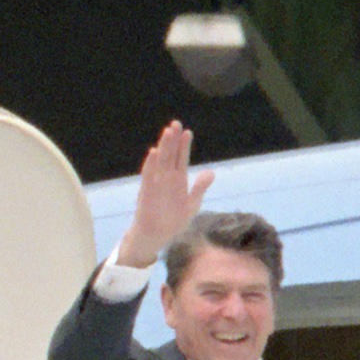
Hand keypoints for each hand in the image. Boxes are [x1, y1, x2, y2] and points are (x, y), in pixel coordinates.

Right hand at [112, 121, 212, 269]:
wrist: (157, 236)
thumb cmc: (173, 221)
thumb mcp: (192, 204)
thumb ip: (200, 188)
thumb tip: (211, 172)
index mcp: (178, 180)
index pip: (181, 158)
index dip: (184, 145)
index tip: (187, 131)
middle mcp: (167, 178)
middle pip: (170, 155)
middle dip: (172, 139)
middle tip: (175, 123)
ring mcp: (156, 183)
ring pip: (160, 161)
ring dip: (163, 147)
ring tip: (167, 132)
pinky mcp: (147, 191)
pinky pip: (148, 175)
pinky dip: (150, 164)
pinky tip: (153, 153)